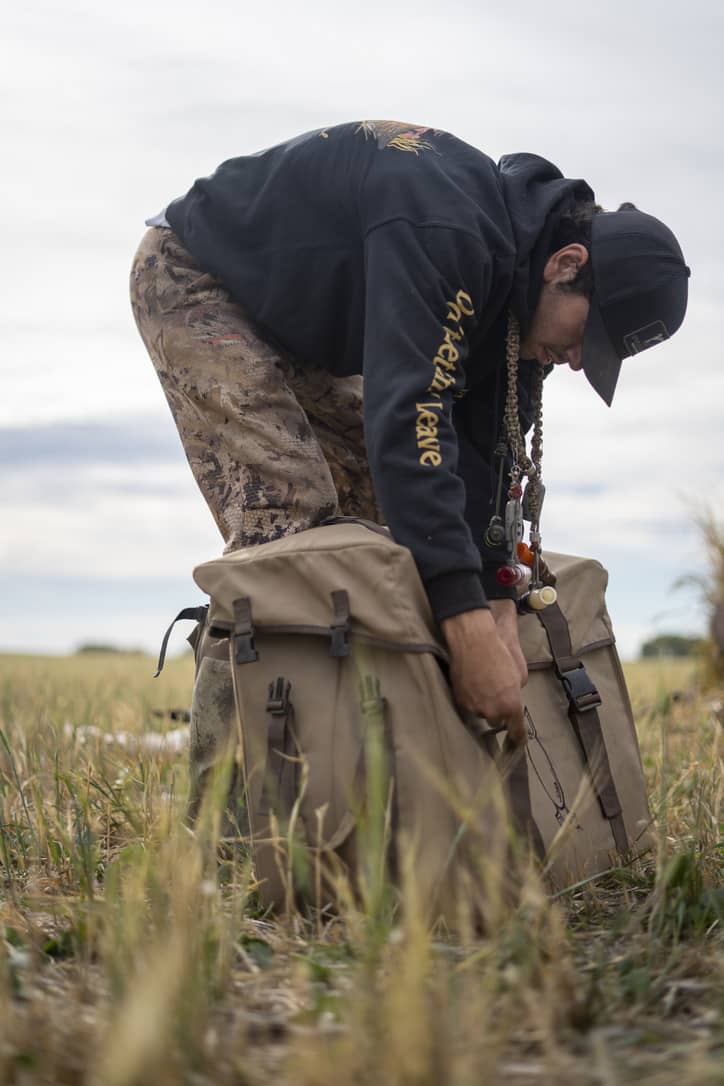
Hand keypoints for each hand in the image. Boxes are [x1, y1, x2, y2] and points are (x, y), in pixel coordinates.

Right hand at [440, 608, 526, 745]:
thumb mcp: (519, 674)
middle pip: (497, 723)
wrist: (473, 642)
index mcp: (511, 706)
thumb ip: (517, 692)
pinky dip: (471, 698)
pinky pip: (469, 706)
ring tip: (483, 684)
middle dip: (498, 712)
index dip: (518, 738)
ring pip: (481, 713)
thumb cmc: (500, 654)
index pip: (517, 731)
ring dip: (484, 704)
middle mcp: (493, 711)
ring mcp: (475, 708)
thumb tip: (512, 697)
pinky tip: (472, 682)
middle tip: (497, 695)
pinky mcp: (460, 701)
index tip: (518, 742)